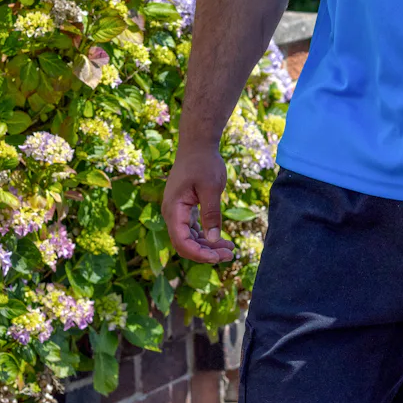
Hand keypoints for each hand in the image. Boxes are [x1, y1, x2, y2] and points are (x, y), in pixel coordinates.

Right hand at [164, 141, 235, 263]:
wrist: (197, 144)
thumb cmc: (204, 162)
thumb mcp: (211, 187)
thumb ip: (212, 213)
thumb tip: (214, 239)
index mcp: (173, 209)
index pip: (181, 241)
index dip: (199, 254)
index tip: (218, 257)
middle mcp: (171, 213)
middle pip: (185, 243)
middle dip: (206, 253)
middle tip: (230, 255)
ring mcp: (177, 212)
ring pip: (190, 238)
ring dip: (208, 246)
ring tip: (231, 250)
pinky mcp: (185, 209)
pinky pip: (193, 230)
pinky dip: (206, 236)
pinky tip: (223, 240)